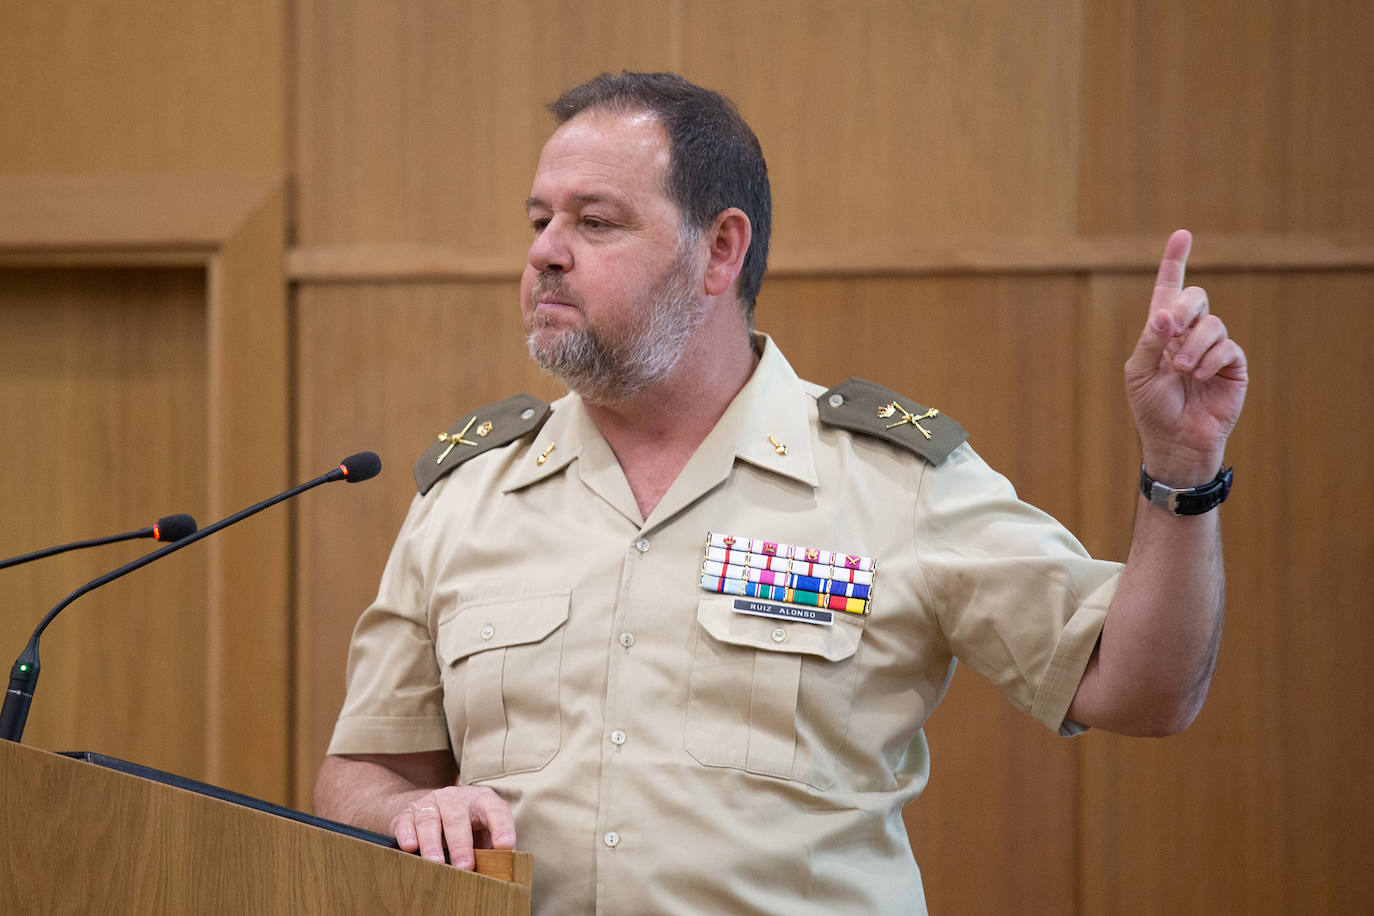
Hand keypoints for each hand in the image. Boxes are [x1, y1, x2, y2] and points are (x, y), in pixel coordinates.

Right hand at [391, 784, 515, 868]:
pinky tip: (410, 847)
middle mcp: (455, 798)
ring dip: (432, 843)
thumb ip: (492, 846)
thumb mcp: (484, 830)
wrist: (434, 806)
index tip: (505, 846)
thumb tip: (500, 870)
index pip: (495, 810)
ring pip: (429, 820)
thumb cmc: (468, 825)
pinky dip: (407, 834)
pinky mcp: (408, 813)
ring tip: (437, 863)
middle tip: (465, 866)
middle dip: (461, 844)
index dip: (501, 827)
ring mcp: (430, 803)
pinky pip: (406, 822)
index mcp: (481, 800)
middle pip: (457, 818)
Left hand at [1124, 230, 1247, 484]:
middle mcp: (1188, 334)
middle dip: (1184, 309)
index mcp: (1161, 332)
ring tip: (1181, 371)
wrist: (1175, 442)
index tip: (1182, 235)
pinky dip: (1210, 359)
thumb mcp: (1138, 374)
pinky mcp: (1232, 365)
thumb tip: (1166, 312)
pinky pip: (1227, 347)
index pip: (1168, 290)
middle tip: (1171, 331)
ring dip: (1193, 345)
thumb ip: (1150, 340)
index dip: (1174, 262)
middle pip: (1195, 298)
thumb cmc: (1151, 409)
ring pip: (1212, 324)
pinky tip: (1198, 377)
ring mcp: (1212, 349)